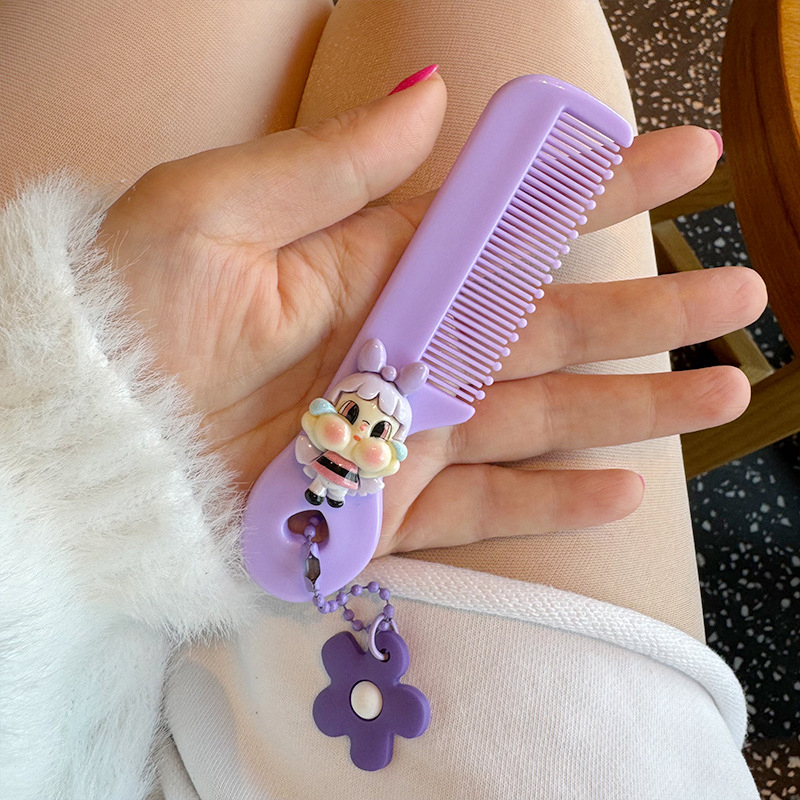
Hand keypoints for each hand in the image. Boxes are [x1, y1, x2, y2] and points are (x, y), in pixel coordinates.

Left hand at [97, 74, 766, 556]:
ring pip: (538, 418)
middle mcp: (405, 347)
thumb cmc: (131, 313)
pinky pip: (481, 510)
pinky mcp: (383, 508)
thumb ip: (334, 166)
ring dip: (631, 406)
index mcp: (375, 264)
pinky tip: (620, 490)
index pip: (507, 221)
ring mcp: (403, 432)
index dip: (594, 188)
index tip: (680, 157)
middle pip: (551, 325)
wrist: (85, 436)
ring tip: (720, 391)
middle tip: (742, 291)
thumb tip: (432, 96)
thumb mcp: (217, 210)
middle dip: (649, 307)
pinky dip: (549, 505)